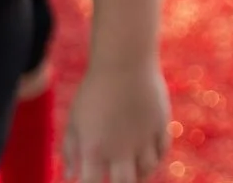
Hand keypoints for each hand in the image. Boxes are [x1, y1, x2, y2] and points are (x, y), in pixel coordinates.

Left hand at [63, 59, 170, 182]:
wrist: (124, 61)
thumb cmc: (94, 90)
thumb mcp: (75, 120)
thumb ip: (70, 150)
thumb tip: (71, 176)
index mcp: (94, 149)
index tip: (91, 180)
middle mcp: (120, 148)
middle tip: (117, 178)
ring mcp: (144, 137)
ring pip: (147, 170)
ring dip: (139, 173)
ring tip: (133, 169)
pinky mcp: (161, 124)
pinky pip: (162, 151)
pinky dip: (155, 157)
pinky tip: (147, 154)